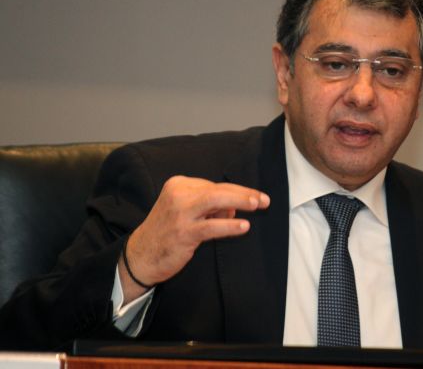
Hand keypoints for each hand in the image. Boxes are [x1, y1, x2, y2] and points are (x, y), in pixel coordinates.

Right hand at [118, 176, 269, 301]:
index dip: (236, 192)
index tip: (253, 198)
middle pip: (218, 189)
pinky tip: (243, 226)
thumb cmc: (167, 232)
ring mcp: (179, 213)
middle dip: (244, 193)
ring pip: (215, 200)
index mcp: (178, 185)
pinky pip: (211, 226)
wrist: (140, 256)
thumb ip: (209, 207)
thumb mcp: (186, 212)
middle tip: (263, 199)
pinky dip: (230, 225)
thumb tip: (235, 208)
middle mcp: (178, 194)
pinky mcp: (182, 232)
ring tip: (257, 205)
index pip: (214, 185)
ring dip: (240, 201)